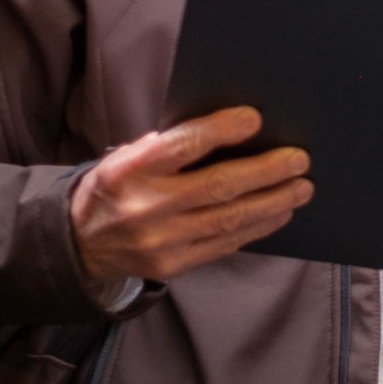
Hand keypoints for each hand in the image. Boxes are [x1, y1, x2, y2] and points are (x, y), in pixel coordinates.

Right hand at [69, 106, 311, 286]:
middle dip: (265, 171)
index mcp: (129, 170)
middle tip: (299, 159)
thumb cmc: (117, 186)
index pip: (181, 145)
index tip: (254, 118)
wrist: (79, 243)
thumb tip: (231, 128)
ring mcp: (160, 240)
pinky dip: (258, 227)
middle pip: (217, 186)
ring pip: (229, 218)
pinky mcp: (173, 265)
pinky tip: (280, 212)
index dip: (220, 131)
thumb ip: (169, 144)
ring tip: (302, 187)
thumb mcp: (126, 157)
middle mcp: (145, 207)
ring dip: (273, 201)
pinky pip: (225, 243)